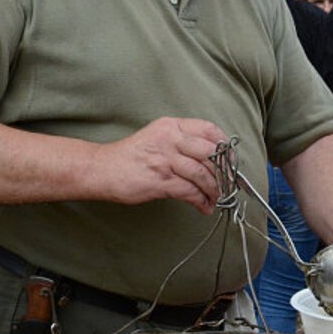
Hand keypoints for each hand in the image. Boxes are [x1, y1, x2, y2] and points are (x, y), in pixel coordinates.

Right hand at [94, 117, 226, 215]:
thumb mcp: (157, 138)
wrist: (102, 169)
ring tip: (216, 198)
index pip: (208, 129)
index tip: (230, 160)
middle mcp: (170, 139)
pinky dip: (201, 201)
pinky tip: (204, 207)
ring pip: (203, 174)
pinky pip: (190, 191)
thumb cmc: (130, 156)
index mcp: (171, 126)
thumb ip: (181, 142)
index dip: (225, 146)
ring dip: (214, 190)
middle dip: (224, 172)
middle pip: (210, 153)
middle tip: (229, 184)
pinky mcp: (160, 180)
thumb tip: (210, 158)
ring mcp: (165, 159)